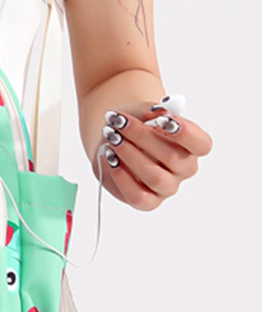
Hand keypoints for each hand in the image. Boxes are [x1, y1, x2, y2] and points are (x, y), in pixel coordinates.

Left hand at [95, 102, 211, 210]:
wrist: (113, 138)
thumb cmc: (133, 124)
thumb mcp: (138, 111)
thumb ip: (148, 110)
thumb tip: (156, 112)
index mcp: (191, 145)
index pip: (201, 144)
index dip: (186, 133)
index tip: (164, 119)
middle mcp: (183, 168)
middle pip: (173, 158)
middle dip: (142, 137)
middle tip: (119, 123)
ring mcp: (167, 187)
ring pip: (155, 178)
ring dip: (130, 156)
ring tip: (112, 139)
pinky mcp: (147, 200)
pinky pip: (138, 196)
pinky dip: (121, 177)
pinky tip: (109, 158)